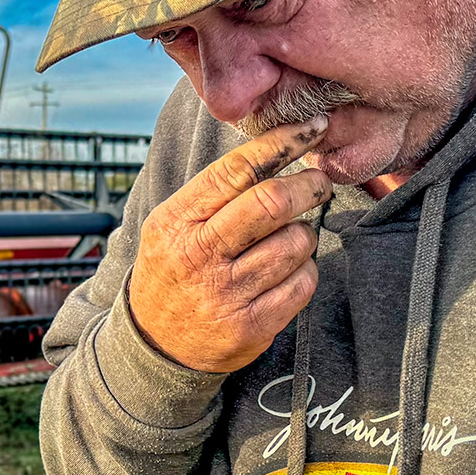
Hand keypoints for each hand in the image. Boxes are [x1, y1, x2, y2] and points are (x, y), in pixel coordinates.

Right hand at [129, 120, 333, 372]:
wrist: (155, 345)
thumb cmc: (174, 271)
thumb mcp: (171, 226)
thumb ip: (214, 194)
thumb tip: (277, 150)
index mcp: (176, 222)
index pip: (236, 170)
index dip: (283, 143)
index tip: (313, 129)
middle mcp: (198, 256)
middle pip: (271, 203)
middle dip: (309, 186)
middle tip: (320, 185)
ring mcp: (225, 294)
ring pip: (295, 243)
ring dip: (305, 234)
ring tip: (292, 238)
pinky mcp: (251, 326)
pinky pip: (302, 284)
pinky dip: (305, 271)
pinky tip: (289, 272)